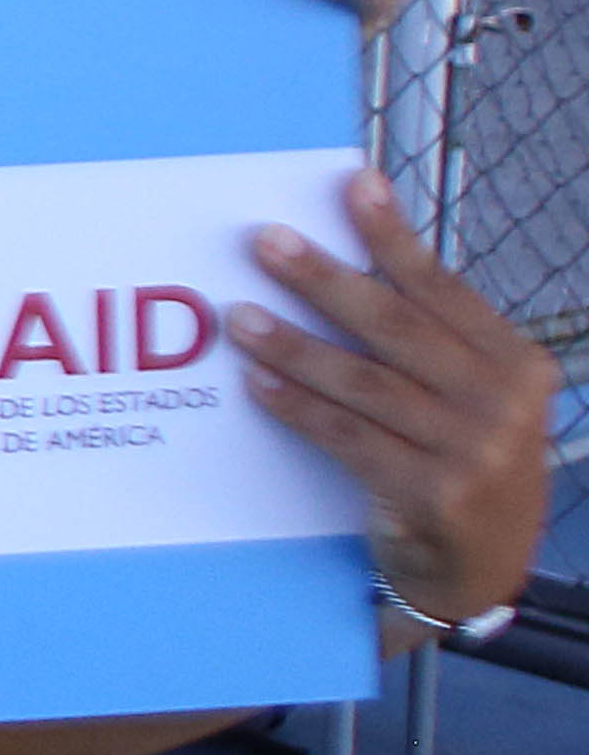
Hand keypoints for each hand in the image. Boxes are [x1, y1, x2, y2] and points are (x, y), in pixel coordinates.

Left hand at [235, 165, 559, 632]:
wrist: (480, 570)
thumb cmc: (462, 461)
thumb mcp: (471, 396)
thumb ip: (428, 338)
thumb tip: (348, 257)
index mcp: (517, 364)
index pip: (442, 288)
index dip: (394, 236)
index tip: (353, 185)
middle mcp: (503, 404)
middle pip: (397, 327)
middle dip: (325, 280)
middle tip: (264, 242)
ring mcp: (472, 453)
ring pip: (364, 383)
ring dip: (293, 345)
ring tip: (238, 316)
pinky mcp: (431, 496)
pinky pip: (348, 438)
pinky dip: (298, 407)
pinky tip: (258, 382)